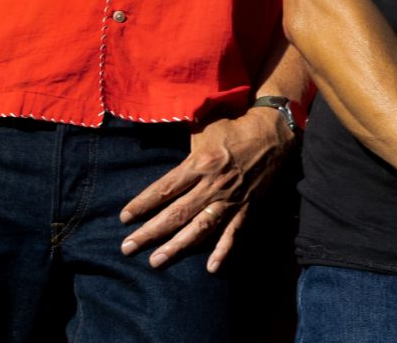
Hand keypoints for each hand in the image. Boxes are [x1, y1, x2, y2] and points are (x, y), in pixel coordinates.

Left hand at [119, 108, 292, 272]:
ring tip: (156, 262)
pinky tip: (211, 268)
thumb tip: (157, 142)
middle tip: (127, 248)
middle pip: (176, 213)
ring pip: (200, 228)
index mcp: (199, 163)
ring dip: (177, 247)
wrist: (272, 134)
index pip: (165, 188)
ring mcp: (229, 200)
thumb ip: (183, 142)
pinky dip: (223, 251)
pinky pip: (233, 233)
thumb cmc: (233, 128)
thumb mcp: (203, 128)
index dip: (143, 204)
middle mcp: (212, 185)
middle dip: (150, 232)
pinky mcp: (246, 208)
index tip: (124, 218)